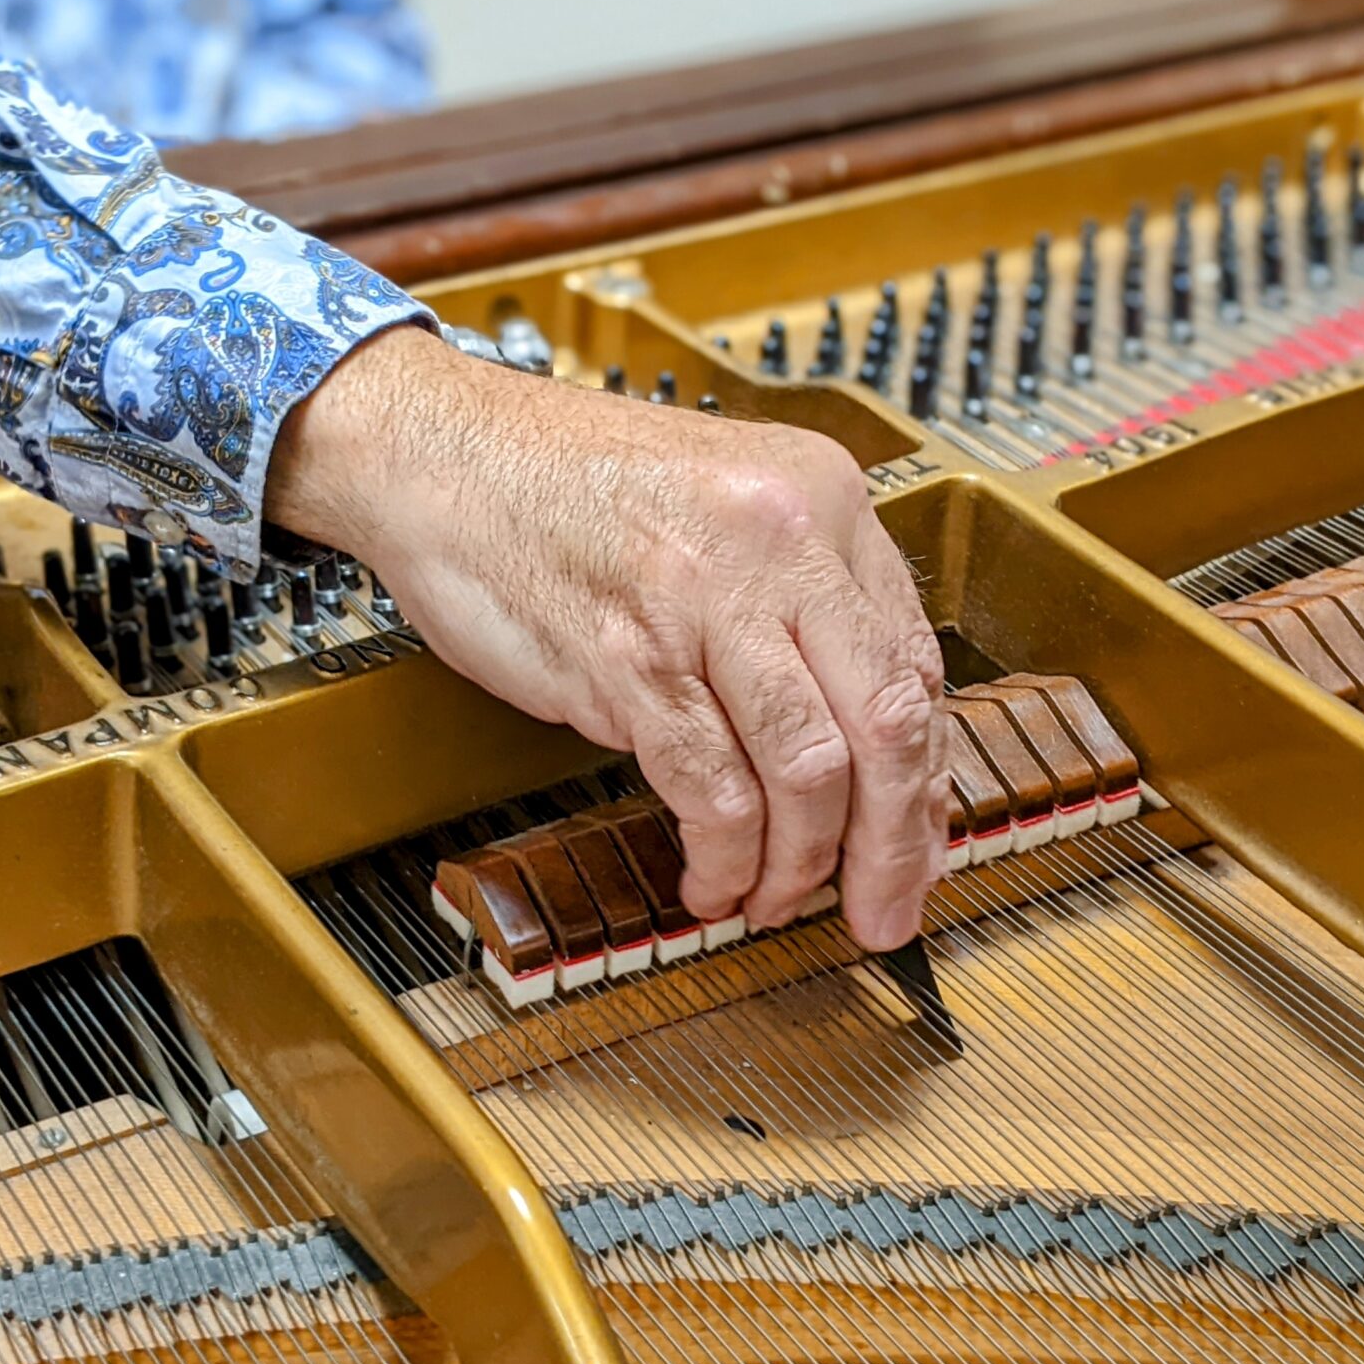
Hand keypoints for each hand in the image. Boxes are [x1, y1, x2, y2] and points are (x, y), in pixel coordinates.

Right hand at [269, 325, 948, 949]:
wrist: (439, 452)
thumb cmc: (564, 488)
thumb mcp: (722, 508)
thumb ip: (797, 599)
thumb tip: (857, 739)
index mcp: (821, 495)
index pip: (915, 663)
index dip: (924, 778)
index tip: (914, 842)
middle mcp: (778, 539)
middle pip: (886, 726)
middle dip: (895, 846)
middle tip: (886, 911)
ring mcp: (703, 598)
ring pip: (808, 772)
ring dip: (801, 866)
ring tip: (777, 901)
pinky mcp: (628, 659)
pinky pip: (712, 791)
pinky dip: (723, 858)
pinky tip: (710, 880)